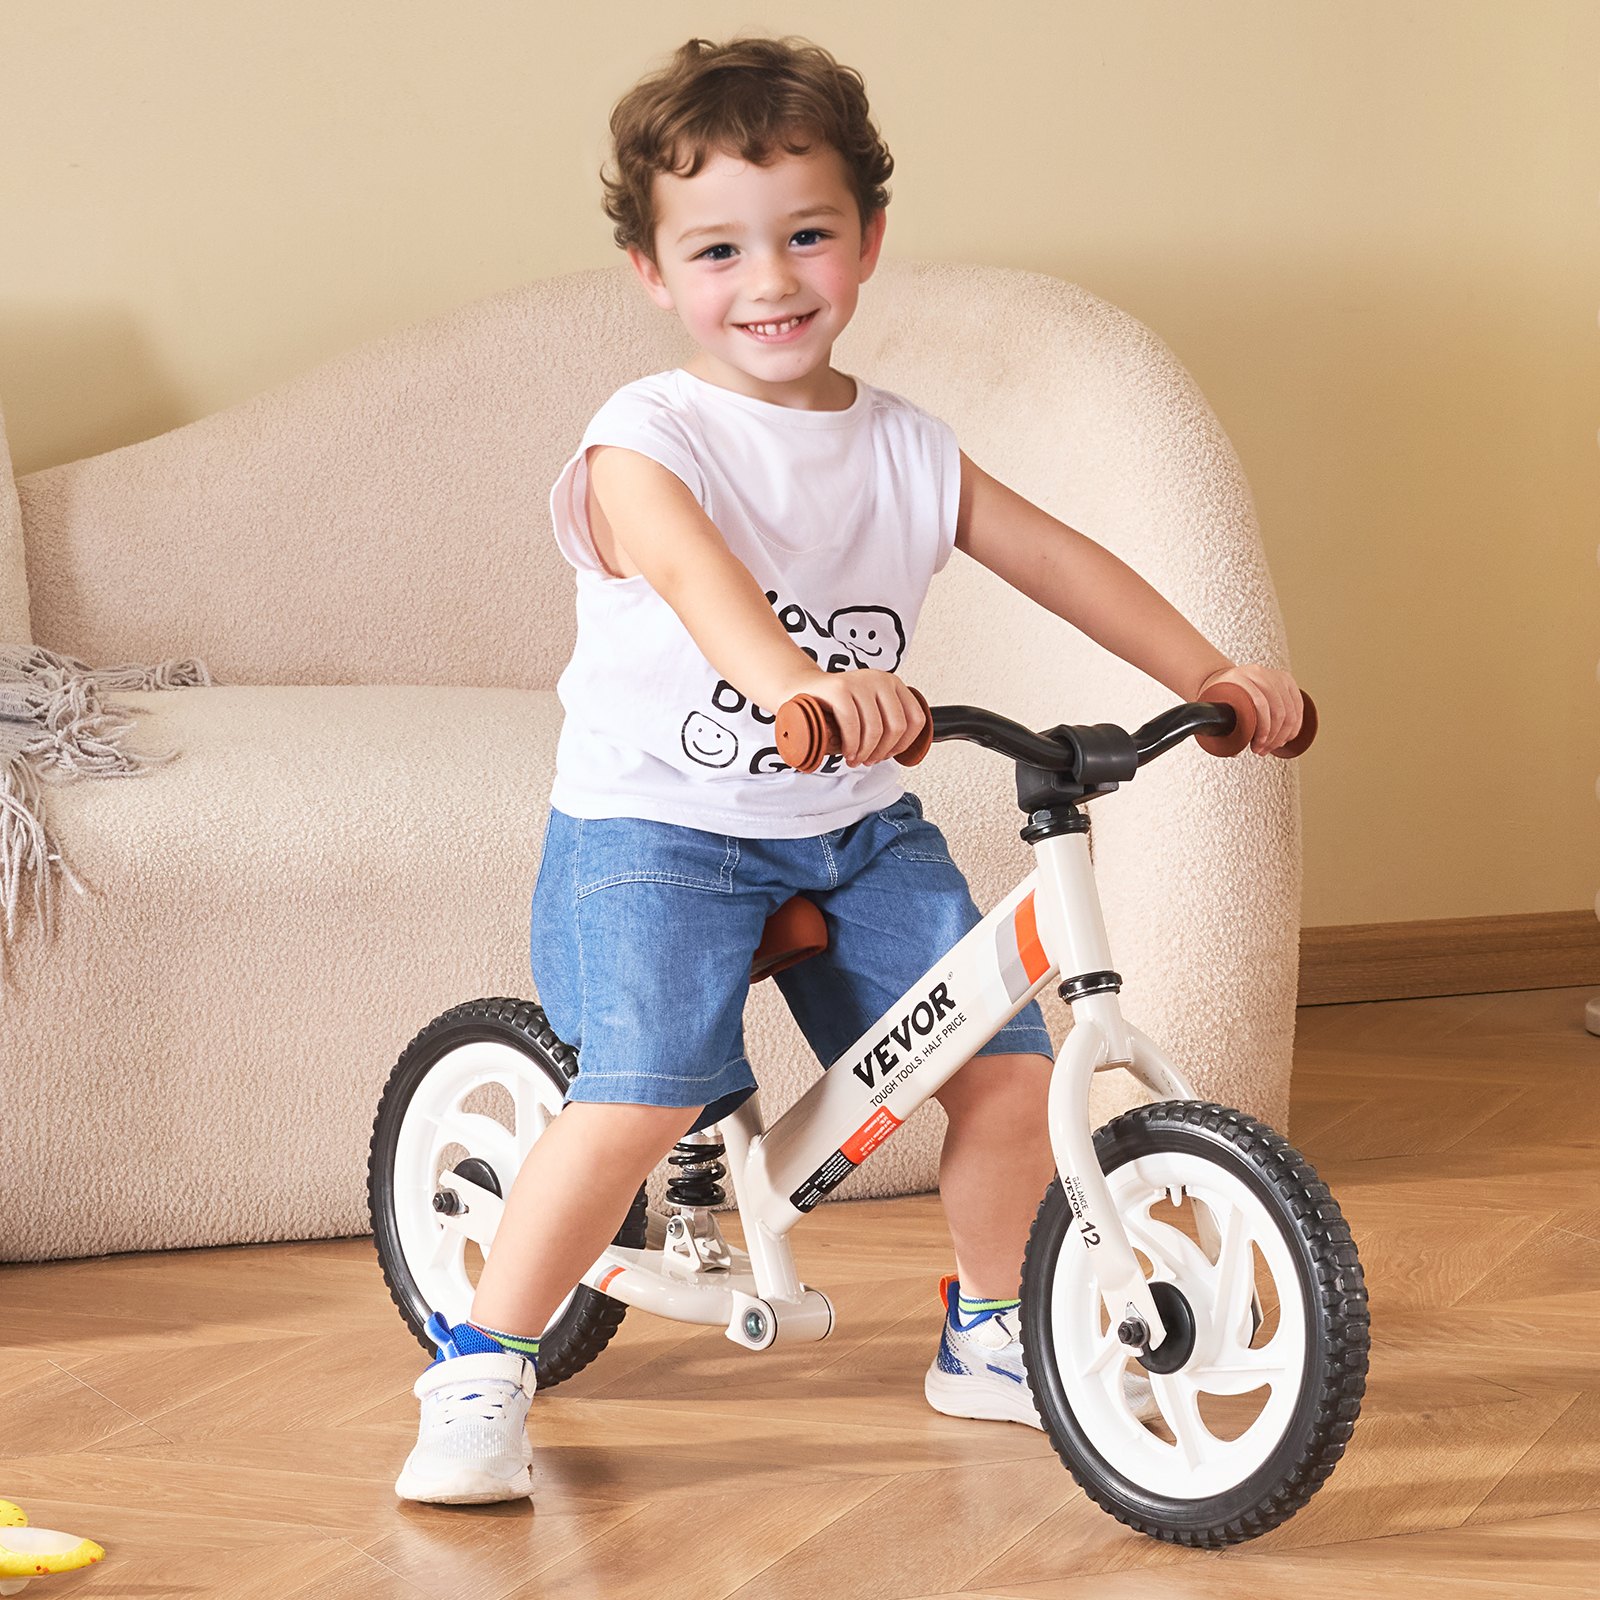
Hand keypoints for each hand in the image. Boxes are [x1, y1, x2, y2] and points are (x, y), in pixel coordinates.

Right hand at [796, 669, 926, 766]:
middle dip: (882, 751)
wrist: (800, 689)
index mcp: (893, 684)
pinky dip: (851, 745)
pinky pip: (853, 724)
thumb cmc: (834, 706)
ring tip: (854, 759)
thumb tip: (900, 751)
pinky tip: (846, 751)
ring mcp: (860, 681)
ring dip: (865, 752)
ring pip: (876, 729)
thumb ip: (885, 722)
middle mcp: (880, 679)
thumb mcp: (867, 710)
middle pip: (897, 726)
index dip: (904, 744)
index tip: (888, 755)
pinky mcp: (839, 688)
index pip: (916, 719)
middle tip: (868, 761)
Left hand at [1197, 662, 1304, 754]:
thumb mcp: (1216, 710)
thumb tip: (1237, 751)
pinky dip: (1295, 725)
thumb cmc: (1219, 697)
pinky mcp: (1286, 680)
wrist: (1224, 680)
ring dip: (1284, 734)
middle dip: (1273, 736)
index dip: (1262, 730)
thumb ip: (1223, 729)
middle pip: (1278, 709)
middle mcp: (1258, 673)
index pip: (1260, 704)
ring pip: (1290, 710)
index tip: (1256, 746)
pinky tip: (1286, 737)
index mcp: (1240, 677)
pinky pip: (1298, 705)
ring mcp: (1274, 675)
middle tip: (1263, 749)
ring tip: (1272, 746)